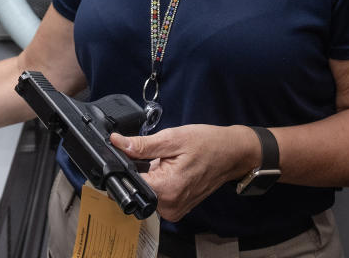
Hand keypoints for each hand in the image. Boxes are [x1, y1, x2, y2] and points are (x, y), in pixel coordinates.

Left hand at [110, 124, 259, 221]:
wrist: (231, 153)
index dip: (126, 165)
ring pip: (147, 191)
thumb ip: (142, 145)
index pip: (130, 182)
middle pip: (137, 187)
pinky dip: (159, 181)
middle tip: (160, 156)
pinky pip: (158, 195)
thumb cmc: (207, 144)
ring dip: (151, 176)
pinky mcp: (176, 209)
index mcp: (166, 189)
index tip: (133, 153)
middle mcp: (169, 206)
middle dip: (141, 170)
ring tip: (167, 162)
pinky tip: (171, 169)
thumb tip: (117, 142)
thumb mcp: (173, 138)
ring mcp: (174, 210)